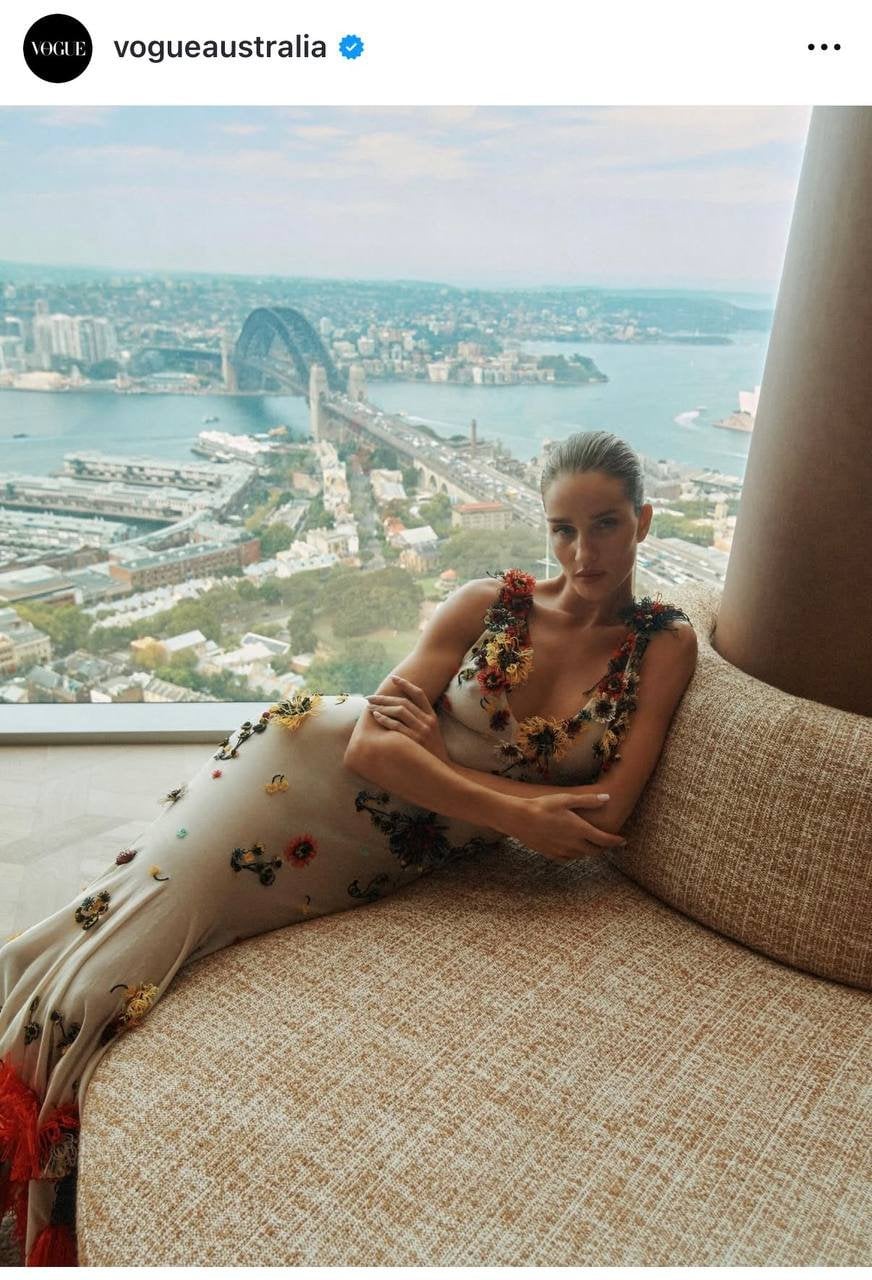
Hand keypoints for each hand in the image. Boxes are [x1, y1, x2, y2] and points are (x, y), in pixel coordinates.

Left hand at [365, 675, 451, 763]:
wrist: (440, 770)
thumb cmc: (431, 752)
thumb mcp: (432, 732)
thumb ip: (420, 719)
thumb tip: (400, 709)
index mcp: (432, 717)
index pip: (419, 694)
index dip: (406, 684)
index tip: (393, 678)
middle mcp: (428, 721)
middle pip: (404, 702)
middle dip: (385, 698)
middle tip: (370, 697)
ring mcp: (422, 731)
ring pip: (399, 711)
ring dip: (382, 707)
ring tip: (370, 707)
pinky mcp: (414, 741)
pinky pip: (397, 726)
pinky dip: (385, 719)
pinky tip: (376, 716)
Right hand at [505, 792, 626, 862]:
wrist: (519, 819)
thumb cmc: (543, 806)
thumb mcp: (566, 799)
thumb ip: (588, 800)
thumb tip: (607, 798)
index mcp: (580, 830)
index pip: (604, 840)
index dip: (615, 841)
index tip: (623, 841)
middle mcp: (573, 844)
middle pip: (595, 851)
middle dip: (603, 848)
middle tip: (607, 843)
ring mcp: (562, 851)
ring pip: (581, 855)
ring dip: (588, 851)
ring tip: (589, 843)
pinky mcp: (551, 854)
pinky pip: (568, 858)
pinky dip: (574, 854)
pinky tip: (571, 847)